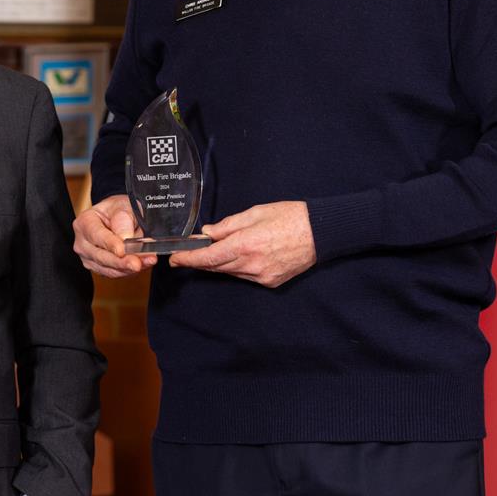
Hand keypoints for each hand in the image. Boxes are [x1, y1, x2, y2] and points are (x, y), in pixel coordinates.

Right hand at [73, 194, 156, 277]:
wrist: (121, 218)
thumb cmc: (120, 210)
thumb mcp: (124, 206)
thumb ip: (123, 220)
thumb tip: (125, 238)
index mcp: (85, 222)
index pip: (96, 235)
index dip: (110, 244)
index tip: (122, 250)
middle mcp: (83, 242)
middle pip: (100, 256)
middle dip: (121, 262)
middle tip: (137, 263)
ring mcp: (89, 258)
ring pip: (109, 269)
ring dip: (129, 268)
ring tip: (147, 261)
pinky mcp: (100, 268)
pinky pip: (115, 274)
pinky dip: (131, 271)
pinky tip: (143, 264)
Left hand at [169, 201, 315, 287]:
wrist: (321, 232)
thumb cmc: (291, 216)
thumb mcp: (256, 212)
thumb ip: (229, 225)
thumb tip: (208, 233)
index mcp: (246, 244)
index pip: (209, 257)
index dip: (189, 259)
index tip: (175, 259)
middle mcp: (252, 264)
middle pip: (216, 267)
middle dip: (200, 260)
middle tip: (187, 253)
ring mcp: (262, 276)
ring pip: (230, 272)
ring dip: (218, 263)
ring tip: (214, 250)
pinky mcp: (271, 282)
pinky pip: (245, 276)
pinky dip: (237, 267)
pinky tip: (238, 257)